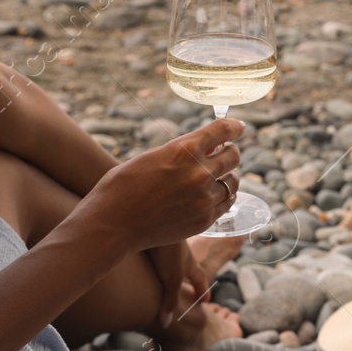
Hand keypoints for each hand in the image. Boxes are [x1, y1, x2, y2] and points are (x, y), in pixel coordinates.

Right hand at [81, 118, 242, 256]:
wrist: (111, 224)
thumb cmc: (122, 186)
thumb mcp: (152, 157)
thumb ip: (180, 153)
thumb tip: (204, 149)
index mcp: (184, 149)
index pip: (223, 130)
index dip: (234, 126)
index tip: (240, 127)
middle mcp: (199, 173)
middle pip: (234, 156)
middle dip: (231, 152)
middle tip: (225, 153)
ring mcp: (203, 198)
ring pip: (233, 182)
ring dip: (227, 176)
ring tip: (217, 177)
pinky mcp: (203, 220)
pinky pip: (226, 204)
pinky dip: (222, 197)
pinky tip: (214, 195)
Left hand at [147, 241, 207, 329]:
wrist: (151, 219)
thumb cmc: (167, 248)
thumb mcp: (171, 277)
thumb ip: (169, 300)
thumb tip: (166, 324)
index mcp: (187, 262)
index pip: (199, 278)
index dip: (202, 290)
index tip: (205, 301)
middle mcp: (179, 251)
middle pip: (188, 265)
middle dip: (190, 276)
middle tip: (190, 287)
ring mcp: (166, 241)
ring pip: (173, 255)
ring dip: (174, 263)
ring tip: (167, 272)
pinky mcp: (152, 234)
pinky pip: (156, 246)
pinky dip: (155, 252)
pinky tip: (145, 256)